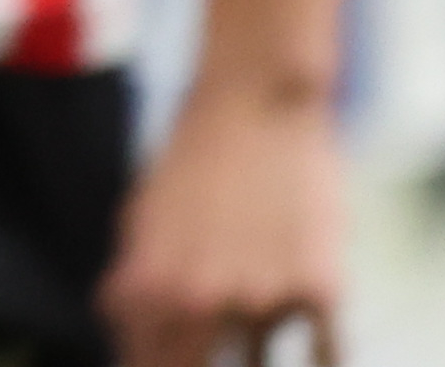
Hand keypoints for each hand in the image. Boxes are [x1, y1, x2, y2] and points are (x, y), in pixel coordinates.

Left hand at [102, 78, 340, 366]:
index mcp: (151, 282)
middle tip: (190, 357)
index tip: (150, 362)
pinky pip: (324, 353)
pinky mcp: (321, 289)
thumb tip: (120, 324)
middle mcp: (204, 297)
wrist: (256, 104)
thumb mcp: (141, 214)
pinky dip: (317, 363)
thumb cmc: (192, 159)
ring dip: (249, 360)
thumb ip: (132, 277)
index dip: (145, 364)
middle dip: (186, 366)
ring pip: (257, 365)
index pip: (143, 356)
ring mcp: (266, 297)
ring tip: (244, 342)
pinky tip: (312, 362)